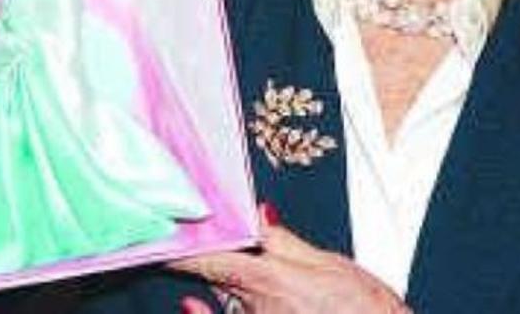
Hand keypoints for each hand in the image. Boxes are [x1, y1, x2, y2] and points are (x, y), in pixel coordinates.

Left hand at [174, 206, 411, 313]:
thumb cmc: (364, 309)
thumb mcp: (329, 264)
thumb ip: (285, 241)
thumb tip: (259, 214)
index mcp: (268, 278)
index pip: (207, 256)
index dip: (177, 243)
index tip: (155, 228)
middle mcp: (253, 306)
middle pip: (211, 273)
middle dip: (197, 252)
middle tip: (170, 229)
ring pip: (222, 295)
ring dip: (211, 277)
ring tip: (187, 251)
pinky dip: (206, 312)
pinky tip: (192, 305)